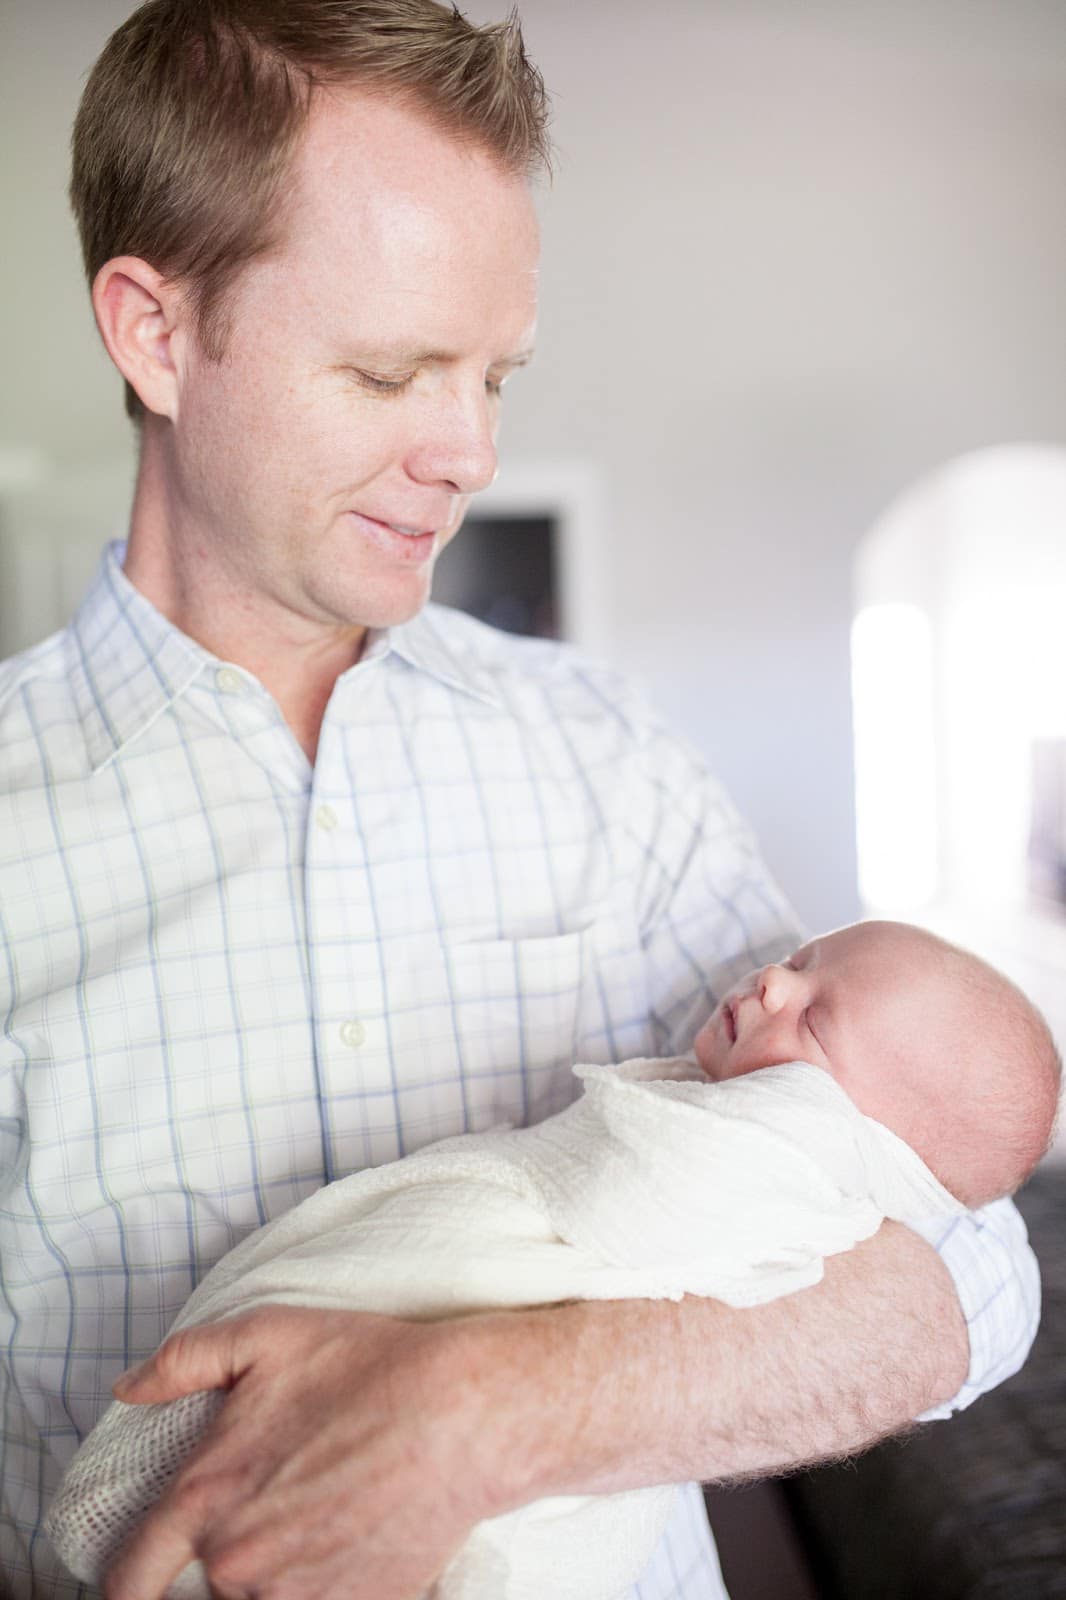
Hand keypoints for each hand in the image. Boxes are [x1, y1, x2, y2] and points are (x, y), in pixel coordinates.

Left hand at [101, 1306, 519, 1599]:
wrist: (464, 1415)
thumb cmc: (368, 1367)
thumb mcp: (268, 1335)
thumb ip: (183, 1360)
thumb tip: (128, 1387)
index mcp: (204, 1501)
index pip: (128, 1581)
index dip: (125, 1584)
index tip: (143, 1575)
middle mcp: (239, 1564)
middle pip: (205, 1586)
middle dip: (229, 1551)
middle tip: (278, 1502)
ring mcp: (296, 1599)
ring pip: (261, 1598)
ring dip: (279, 1568)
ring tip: (322, 1511)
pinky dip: (324, 1580)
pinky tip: (352, 1531)